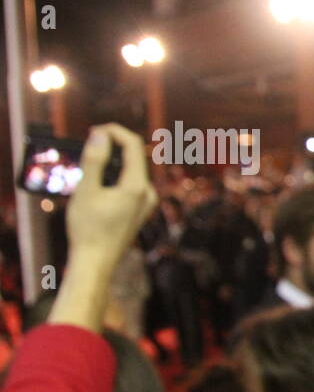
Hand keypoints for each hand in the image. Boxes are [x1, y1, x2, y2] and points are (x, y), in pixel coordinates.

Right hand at [65, 124, 157, 264]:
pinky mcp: (140, 210)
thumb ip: (94, 160)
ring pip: (130, 171)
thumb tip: (100, 135)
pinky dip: (114, 177)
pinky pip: (129, 184)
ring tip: (88, 164)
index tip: (94, 130)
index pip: (133, 145)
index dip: (114, 132)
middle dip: (112, 146)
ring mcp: (146, 203)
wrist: (96, 261)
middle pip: (133, 157)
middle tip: (87, 145)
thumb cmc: (89, 228)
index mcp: (137, 186)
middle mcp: (148, 193)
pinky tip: (96, 184)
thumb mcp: (86, 190)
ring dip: (111, 162)